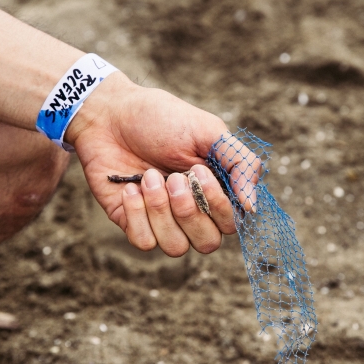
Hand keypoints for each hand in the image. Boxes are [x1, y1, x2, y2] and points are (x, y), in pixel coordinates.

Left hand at [66, 72, 260, 256]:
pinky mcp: (133, 222)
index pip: (231, 224)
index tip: (197, 170)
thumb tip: (252, 206)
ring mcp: (161, 220)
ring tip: (148, 177)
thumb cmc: (162, 119)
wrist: (111, 115)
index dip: (217, 205)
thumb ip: (241, 163)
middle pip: (207, 243)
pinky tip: (130, 187)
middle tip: (172, 177)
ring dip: (161, 210)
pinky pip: (144, 242)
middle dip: (188, 210)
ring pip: (176, 248)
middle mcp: (191, 211)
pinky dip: (137, 214)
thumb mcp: (209, 131)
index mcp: (213, 191)